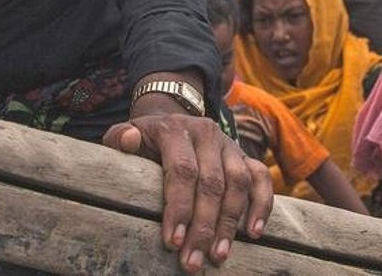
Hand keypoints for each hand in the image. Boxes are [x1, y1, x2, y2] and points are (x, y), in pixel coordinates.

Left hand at [103, 113, 273, 272]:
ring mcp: (229, 144)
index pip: (182, 170)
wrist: (171, 120)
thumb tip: (130, 140)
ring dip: (230, 223)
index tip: (173, 242)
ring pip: (238, 183)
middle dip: (203, 226)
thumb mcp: (127, 135)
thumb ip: (120, 138)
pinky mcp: (245, 155)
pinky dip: (261, 205)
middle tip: (193, 261)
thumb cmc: (145, 140)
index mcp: (175, 129)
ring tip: (218, 255)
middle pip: (211, 183)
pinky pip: (261, 178)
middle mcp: (206, 133)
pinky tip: (254, 233)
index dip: (179, 207)